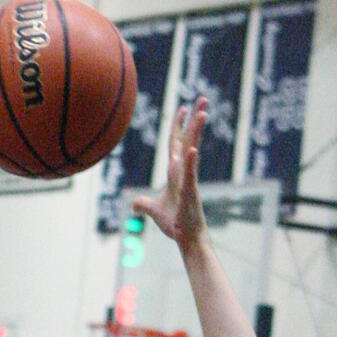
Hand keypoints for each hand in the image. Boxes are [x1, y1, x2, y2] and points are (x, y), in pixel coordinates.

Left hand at [133, 97, 207, 250]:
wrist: (187, 238)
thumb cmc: (175, 223)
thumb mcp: (154, 210)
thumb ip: (143, 204)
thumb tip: (133, 204)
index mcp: (175, 173)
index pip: (175, 143)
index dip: (178, 126)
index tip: (182, 108)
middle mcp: (183, 172)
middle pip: (187, 139)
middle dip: (193, 119)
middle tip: (203, 98)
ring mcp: (188, 181)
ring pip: (191, 151)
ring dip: (196, 132)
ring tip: (203, 113)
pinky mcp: (191, 193)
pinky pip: (190, 175)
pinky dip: (190, 162)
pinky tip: (191, 149)